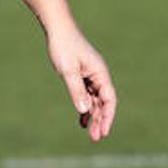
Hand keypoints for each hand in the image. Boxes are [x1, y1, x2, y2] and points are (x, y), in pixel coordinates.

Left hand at [47, 26, 116, 141]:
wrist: (58, 29)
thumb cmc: (64, 47)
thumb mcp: (68, 71)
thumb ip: (76, 91)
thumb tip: (84, 111)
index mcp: (100, 73)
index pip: (109, 99)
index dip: (108, 116)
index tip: (104, 131)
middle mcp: (98, 75)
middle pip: (103, 102)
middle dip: (101, 120)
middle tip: (96, 138)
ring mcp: (91, 75)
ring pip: (95, 100)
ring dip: (93, 116)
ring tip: (90, 133)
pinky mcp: (82, 75)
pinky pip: (87, 95)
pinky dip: (85, 107)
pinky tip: (81, 119)